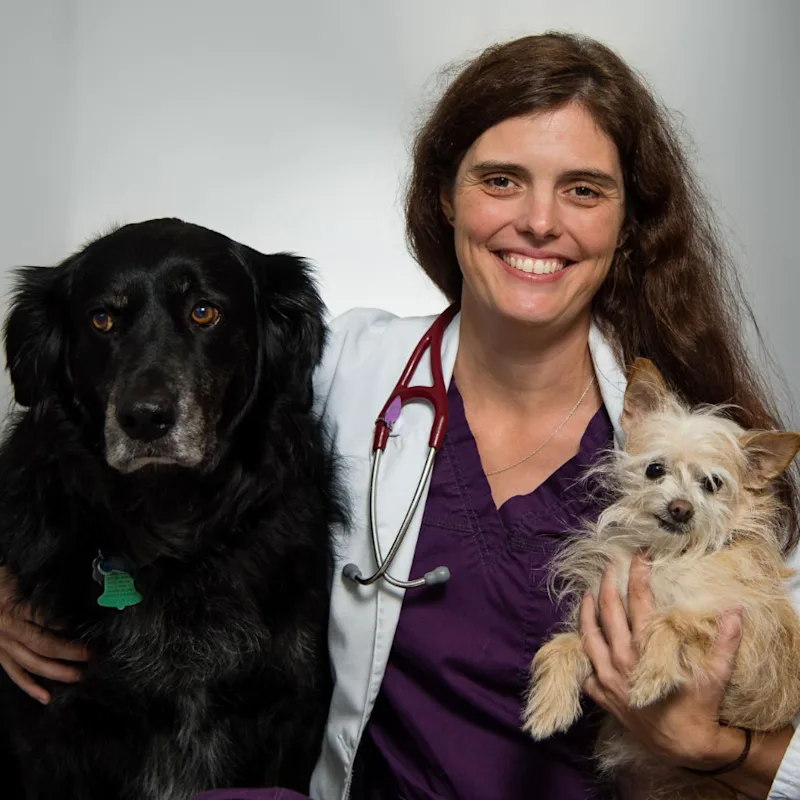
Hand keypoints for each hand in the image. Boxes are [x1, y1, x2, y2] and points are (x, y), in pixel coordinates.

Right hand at [0, 565, 88, 703]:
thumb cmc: (4, 578)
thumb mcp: (21, 576)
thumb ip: (43, 587)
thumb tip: (75, 588)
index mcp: (15, 607)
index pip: (46, 619)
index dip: (68, 626)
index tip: (91, 630)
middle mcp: (8, 629)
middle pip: (42, 644)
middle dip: (70, 652)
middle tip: (93, 656)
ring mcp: (1, 644)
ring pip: (30, 662)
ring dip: (56, 672)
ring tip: (79, 676)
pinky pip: (14, 672)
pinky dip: (29, 686)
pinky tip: (45, 696)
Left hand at [580, 554, 745, 769]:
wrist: (683, 747)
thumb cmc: (698, 708)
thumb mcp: (714, 675)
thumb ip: (723, 642)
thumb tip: (734, 612)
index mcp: (646, 648)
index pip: (639, 600)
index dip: (638, 574)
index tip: (638, 555)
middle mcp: (622, 659)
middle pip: (608, 611)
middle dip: (607, 584)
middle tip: (607, 566)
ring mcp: (607, 677)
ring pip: (588, 636)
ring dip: (586, 613)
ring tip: (586, 595)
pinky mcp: (601, 694)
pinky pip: (584, 669)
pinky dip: (582, 653)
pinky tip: (583, 641)